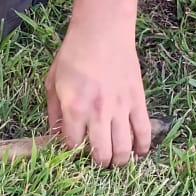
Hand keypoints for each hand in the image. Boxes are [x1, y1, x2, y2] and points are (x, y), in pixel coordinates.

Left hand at [45, 25, 153, 166]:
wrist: (102, 33)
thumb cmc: (73, 55)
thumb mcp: (53, 83)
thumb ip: (53, 112)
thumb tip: (54, 135)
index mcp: (74, 109)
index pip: (73, 145)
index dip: (72, 152)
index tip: (73, 150)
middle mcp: (98, 113)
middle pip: (101, 153)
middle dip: (99, 163)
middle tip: (98, 162)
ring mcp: (120, 109)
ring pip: (124, 148)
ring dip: (120, 160)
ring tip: (116, 161)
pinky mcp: (138, 101)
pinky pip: (143, 130)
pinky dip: (143, 146)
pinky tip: (139, 152)